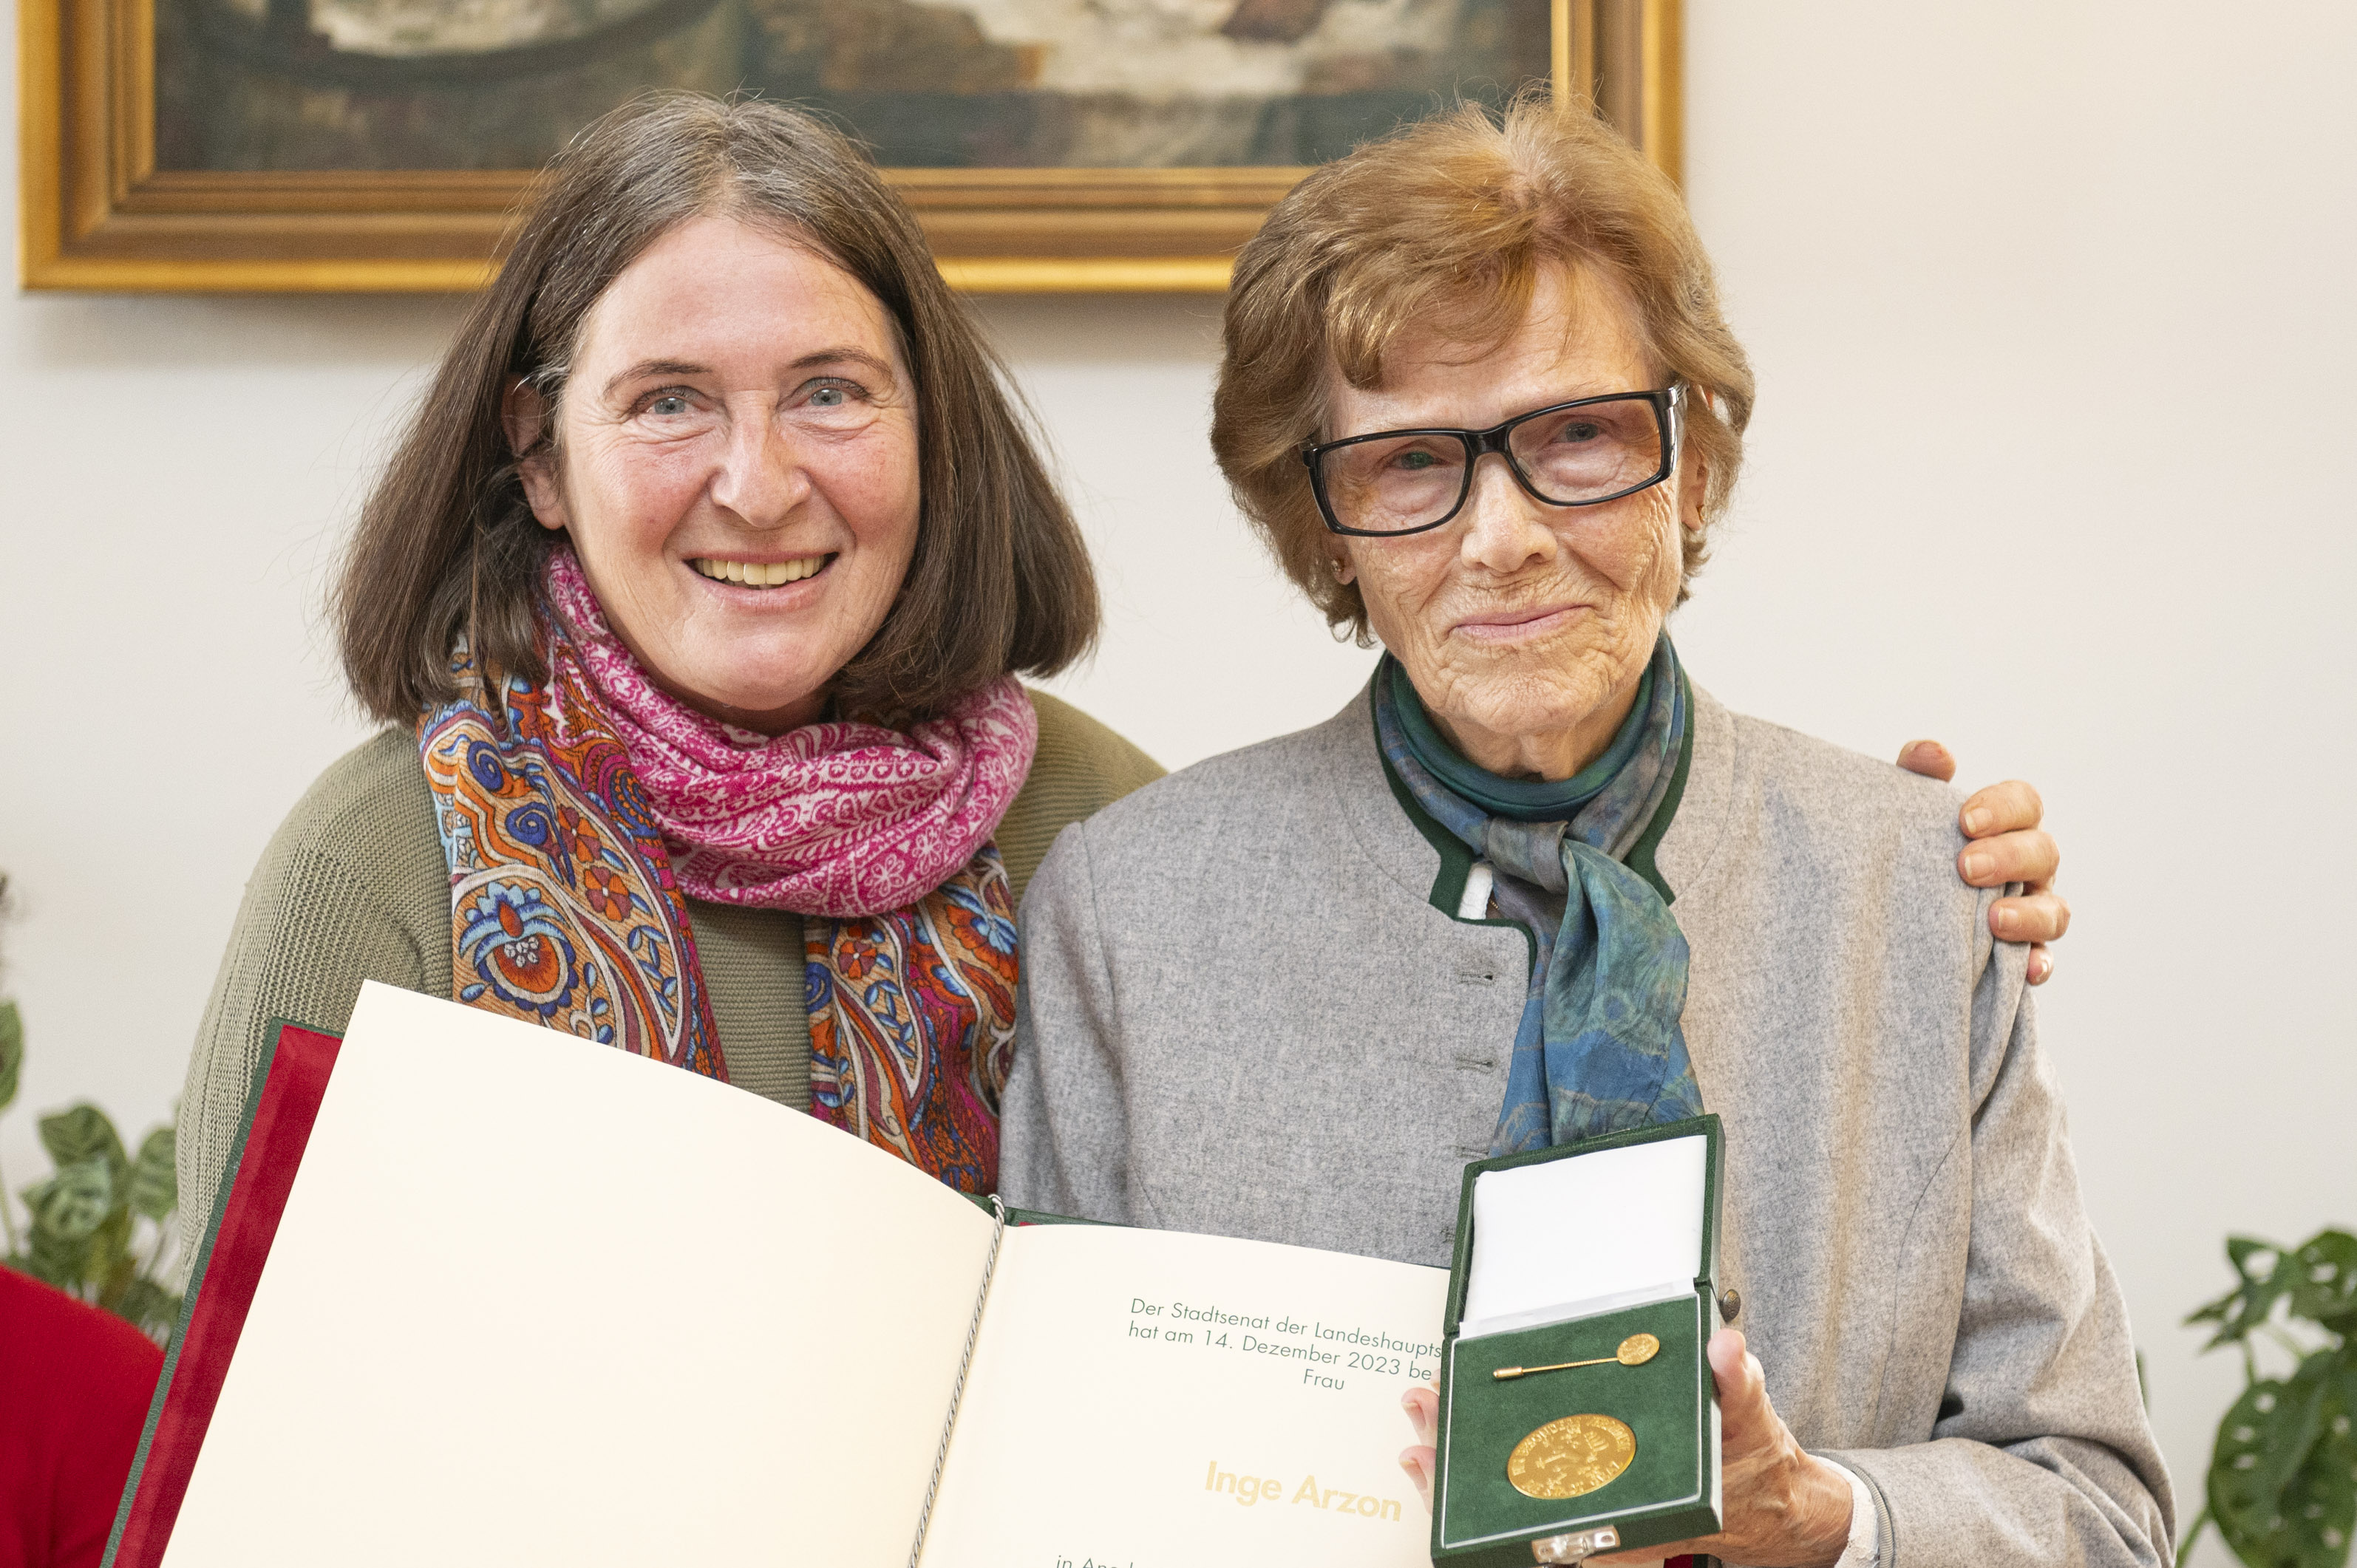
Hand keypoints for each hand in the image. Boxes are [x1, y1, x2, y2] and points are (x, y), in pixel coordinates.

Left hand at [1400, 1331, 1851, 1566]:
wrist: (1780, 1513)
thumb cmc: (1758, 1464)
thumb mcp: (1756, 1422)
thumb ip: (1739, 1384)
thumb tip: (1723, 1346)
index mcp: (1642, 1514)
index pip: (1547, 1515)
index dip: (1486, 1495)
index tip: (1436, 1454)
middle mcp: (1611, 1528)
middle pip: (1514, 1511)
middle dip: (1456, 1470)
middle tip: (1416, 1413)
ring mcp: (1600, 1522)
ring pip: (1515, 1510)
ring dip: (1465, 1468)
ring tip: (1419, 1416)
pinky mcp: (1596, 1506)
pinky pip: (1530, 1499)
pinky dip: (1492, 1469)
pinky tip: (1456, 1434)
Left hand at [1896, 740, 2068, 983]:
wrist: (1886, 917)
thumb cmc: (1909, 852)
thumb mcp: (1905, 813)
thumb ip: (1918, 777)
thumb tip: (1932, 753)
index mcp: (2006, 826)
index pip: (2025, 803)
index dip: (2003, 808)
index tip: (1965, 820)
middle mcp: (2028, 868)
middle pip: (2043, 853)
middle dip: (2009, 858)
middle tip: (1966, 867)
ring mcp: (2032, 912)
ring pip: (2055, 910)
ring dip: (2030, 914)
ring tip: (1994, 919)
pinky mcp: (2020, 957)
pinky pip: (2043, 961)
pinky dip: (2039, 963)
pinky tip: (2026, 969)